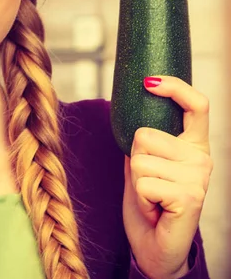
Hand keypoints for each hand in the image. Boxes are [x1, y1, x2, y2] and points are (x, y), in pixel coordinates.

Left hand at [122, 75, 211, 278]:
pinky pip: (143, 182)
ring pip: (140, 160)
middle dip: (134, 160)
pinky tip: (155, 209)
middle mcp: (202, 158)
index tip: (149, 82)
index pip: (196, 106)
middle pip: (144, 135)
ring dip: (136, 182)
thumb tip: (127, 109)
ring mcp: (199, 177)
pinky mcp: (191, 196)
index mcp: (194, 145)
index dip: (175, 87)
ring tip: (152, 198)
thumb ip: (143, 142)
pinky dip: (140, 197)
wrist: (155, 247)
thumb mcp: (142, 166)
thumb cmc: (149, 204)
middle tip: (148, 185)